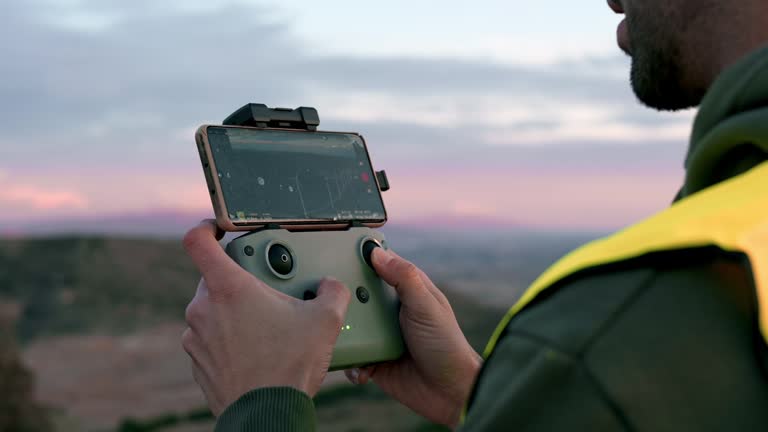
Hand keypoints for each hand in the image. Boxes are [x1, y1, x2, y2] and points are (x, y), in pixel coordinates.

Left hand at [181, 221, 350, 415]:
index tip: (218, 230)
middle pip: (215, 279)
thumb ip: (332, 292)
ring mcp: (197, 337)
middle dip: (241, 282)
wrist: (267, 414)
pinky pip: (211, 339)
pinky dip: (229, 340)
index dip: (206, 228)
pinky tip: (257, 352)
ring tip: (268, 328)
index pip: (197, 241)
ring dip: (235, 313)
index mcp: (228, 287)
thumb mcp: (324, 321)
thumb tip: (332, 286)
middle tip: (269, 294)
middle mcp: (204, 308)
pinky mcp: (198, 362)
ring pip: (213, 311)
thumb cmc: (289, 365)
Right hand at [345, 249, 481, 427]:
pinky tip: (358, 367)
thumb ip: (404, 278)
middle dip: (342, 295)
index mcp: (406, 290)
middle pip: (357, 293)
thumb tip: (377, 253)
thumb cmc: (445, 344)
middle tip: (323, 295)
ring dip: (341, 328)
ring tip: (333, 332)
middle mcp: (390, 310)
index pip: (380, 264)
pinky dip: (349, 360)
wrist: (449, 393)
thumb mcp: (426, 306)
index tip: (336, 250)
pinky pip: (351, 356)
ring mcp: (380, 334)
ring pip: (349, 323)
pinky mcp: (372, 360)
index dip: (361, 256)